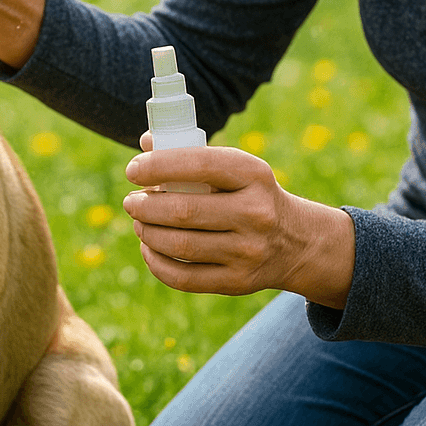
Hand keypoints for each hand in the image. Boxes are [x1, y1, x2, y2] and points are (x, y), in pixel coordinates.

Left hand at [122, 134, 354, 306]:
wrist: (294, 241)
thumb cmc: (249, 194)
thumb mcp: (235, 168)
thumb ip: (191, 154)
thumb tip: (145, 143)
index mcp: (253, 175)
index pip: (199, 164)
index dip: (158, 165)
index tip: (133, 169)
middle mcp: (255, 213)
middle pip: (183, 211)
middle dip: (145, 206)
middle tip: (131, 201)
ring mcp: (248, 251)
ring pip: (180, 245)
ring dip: (147, 232)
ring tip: (139, 222)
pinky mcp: (237, 282)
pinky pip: (183, 277)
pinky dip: (156, 263)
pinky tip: (149, 248)